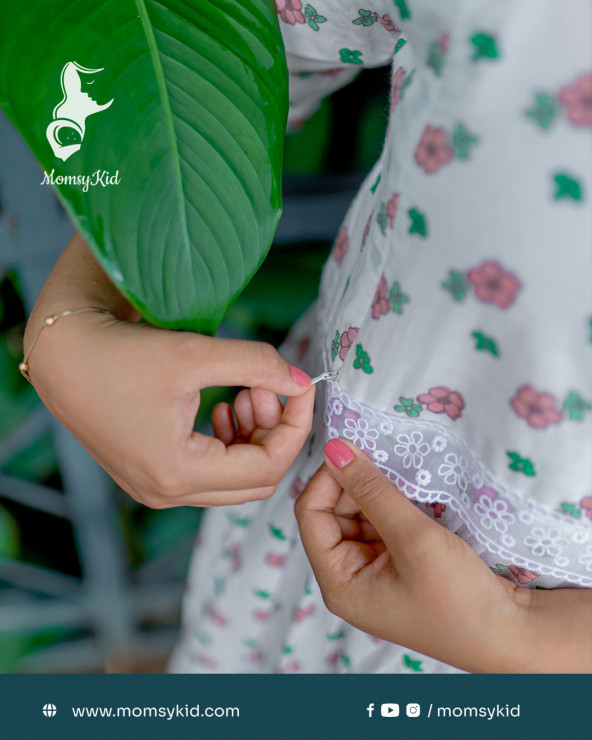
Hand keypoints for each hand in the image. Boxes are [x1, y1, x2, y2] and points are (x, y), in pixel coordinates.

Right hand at [29, 311, 314, 507]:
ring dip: (250, 438)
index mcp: (178, 473)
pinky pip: (208, 472)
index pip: (267, 467)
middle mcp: (167, 493)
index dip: (295, 426)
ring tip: (241, 393)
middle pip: (254, 480)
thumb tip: (301, 379)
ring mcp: (156, 488)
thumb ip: (257, 366)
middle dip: (273, 433)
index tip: (303, 388)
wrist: (61, 356)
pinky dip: (226, 442)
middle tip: (263, 389)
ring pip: (233, 479)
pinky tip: (221, 406)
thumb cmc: (121, 354)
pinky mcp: (150, 473)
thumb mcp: (196, 354)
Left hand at [295, 438, 531, 672]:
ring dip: (375, 491)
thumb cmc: (459, 598)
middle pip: (332, 513)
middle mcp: (349, 578)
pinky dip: (393, 503)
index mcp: (339, 583)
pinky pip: (383, 523)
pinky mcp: (399, 565)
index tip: (353, 449)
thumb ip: (373, 490)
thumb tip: (335, 449)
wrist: (513, 635)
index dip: (327, 478)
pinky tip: (411, 490)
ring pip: (359, 515)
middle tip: (381, 455)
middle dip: (353, 483)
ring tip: (398, 471)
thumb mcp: (413, 538)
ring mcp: (375, 572)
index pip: (310, 515)